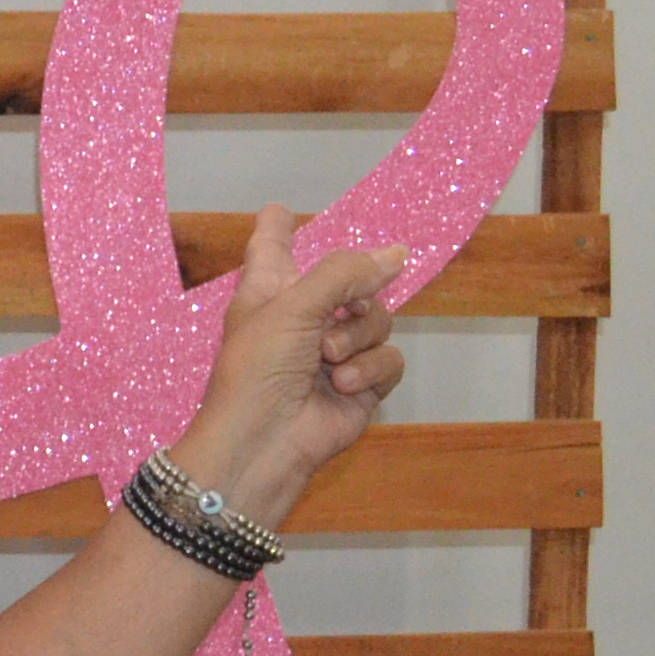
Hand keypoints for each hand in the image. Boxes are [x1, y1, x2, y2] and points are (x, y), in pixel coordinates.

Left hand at [179, 204, 408, 524]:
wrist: (264, 443)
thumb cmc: (258, 370)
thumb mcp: (294, 306)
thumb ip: (345, 273)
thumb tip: (396, 254)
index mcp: (269, 290)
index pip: (273, 247)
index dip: (277, 228)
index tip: (279, 212)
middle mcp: (302, 316)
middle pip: (351, 278)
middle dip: (353, 292)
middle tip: (340, 311)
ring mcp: (335, 350)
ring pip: (377, 319)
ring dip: (356, 338)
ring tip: (327, 361)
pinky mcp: (362, 383)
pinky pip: (390, 358)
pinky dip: (370, 369)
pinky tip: (343, 385)